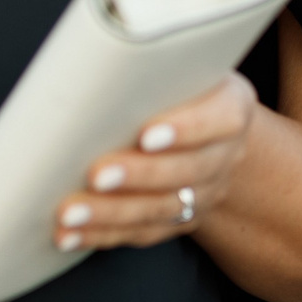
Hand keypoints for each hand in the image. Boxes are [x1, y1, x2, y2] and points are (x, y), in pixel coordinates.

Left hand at [53, 74, 256, 253]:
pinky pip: (142, 233)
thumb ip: (153, 68)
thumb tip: (91, 69)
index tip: (146, 135)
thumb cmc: (179, 86)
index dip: (186, 130)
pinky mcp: (180, 220)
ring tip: (71, 212)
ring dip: (111, 214)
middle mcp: (224, 155)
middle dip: (137, 175)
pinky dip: (102, 235)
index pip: (221, 120)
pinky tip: (70, 235)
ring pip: (160, 209)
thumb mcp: (181, 67)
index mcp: (231, 108)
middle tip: (96, 175)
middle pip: (186, 171)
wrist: (206, 132)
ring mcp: (205, 193)